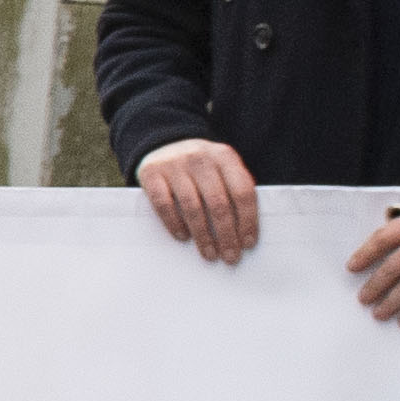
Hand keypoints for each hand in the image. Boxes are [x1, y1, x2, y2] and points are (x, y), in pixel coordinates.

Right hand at [137, 138, 260, 263]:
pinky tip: (183, 236)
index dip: (248, 220)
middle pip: (218, 203)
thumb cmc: (201, 168)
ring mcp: (174, 164)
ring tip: (209, 253)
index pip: (242, 192)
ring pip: (192, 207)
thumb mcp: (222, 169)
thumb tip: (244, 233)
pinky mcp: (151, 173)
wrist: (165, 143)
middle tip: (230, 256)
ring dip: (202, 235)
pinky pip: (164, 204)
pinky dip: (174, 224)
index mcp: (225, 156)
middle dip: (226, 234)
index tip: (248, 243)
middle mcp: (200, 158)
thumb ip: (233, 190)